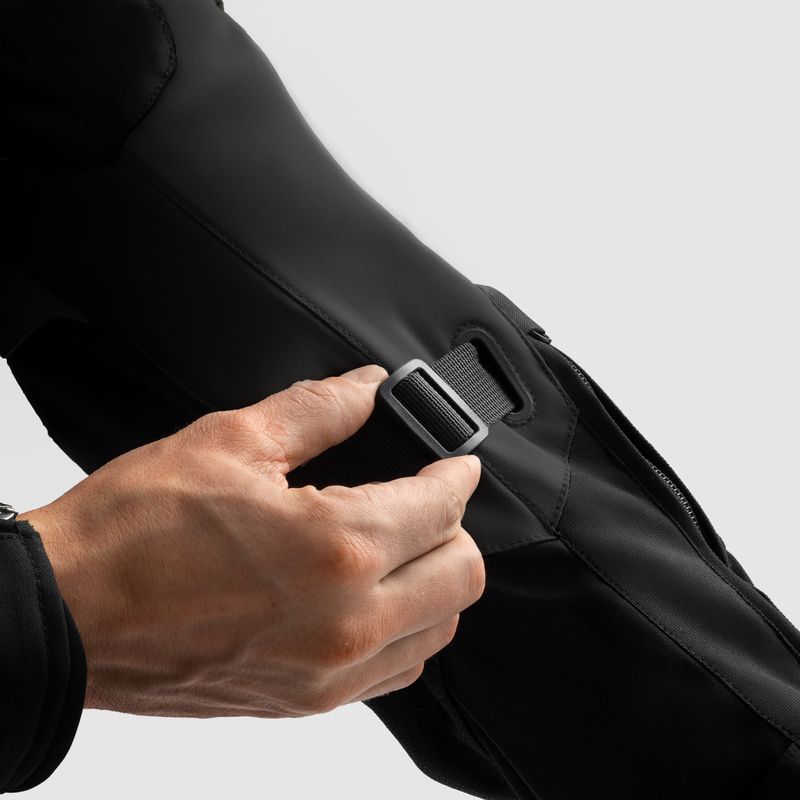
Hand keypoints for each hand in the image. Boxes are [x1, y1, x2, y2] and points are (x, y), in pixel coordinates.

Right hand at [19, 363, 484, 717]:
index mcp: (337, 547)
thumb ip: (318, 409)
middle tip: (430, 498)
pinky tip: (377, 598)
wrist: (68, 614)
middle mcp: (348, 620)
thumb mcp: (231, 441)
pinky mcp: (308, 701)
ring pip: (439, 629)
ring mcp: (331, 672)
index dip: (457, 475)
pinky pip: (397, 672)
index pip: (442, 508)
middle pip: (461, 575)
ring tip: (405, 545)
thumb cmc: (133, 531)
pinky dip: (407, 630)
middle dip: (457, 527)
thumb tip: (367, 387)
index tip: (456, 463)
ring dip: (436, 580)